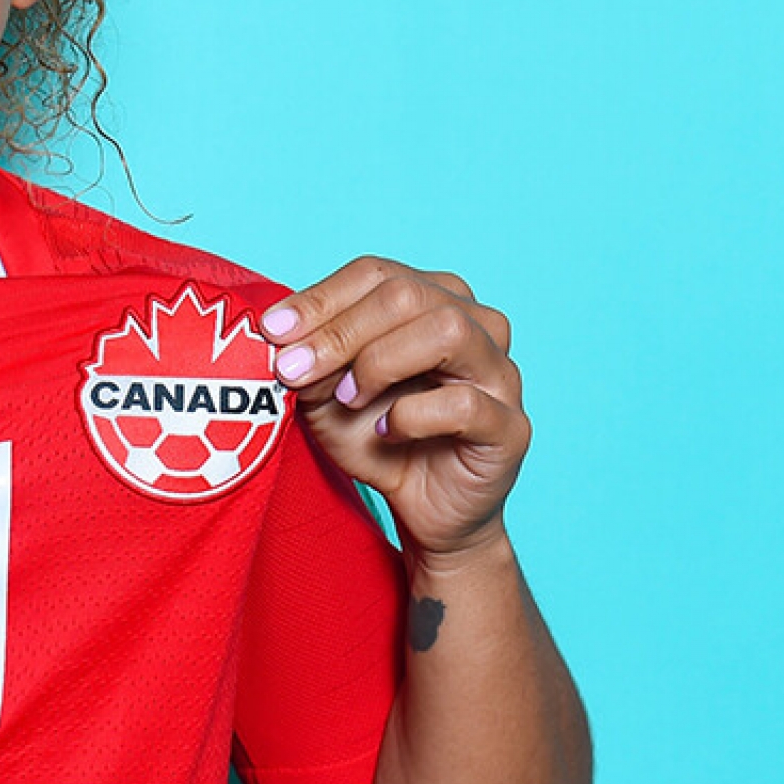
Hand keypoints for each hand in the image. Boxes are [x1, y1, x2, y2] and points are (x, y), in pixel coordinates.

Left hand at [260, 257, 525, 560]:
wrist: (422, 510)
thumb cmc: (376, 438)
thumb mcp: (325, 395)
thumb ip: (310, 360)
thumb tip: (280, 334)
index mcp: (434, 299)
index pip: (375, 273)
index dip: (319, 298)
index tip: (272, 332)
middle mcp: (476, 325)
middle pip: (407, 294)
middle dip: (339, 331)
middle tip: (294, 370)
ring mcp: (499, 373)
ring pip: (448, 331)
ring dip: (380, 362)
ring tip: (348, 398)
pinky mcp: (510, 427)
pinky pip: (463, 403)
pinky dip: (411, 416)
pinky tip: (385, 432)